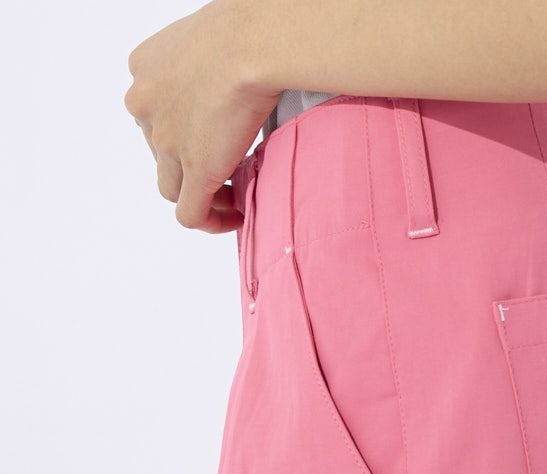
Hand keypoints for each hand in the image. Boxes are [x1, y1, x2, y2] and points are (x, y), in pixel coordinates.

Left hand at [124, 1, 280, 232]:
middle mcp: (145, 107)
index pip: (153, 114)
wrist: (250, 43)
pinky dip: (210, 222)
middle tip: (227, 166)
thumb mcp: (210, 37)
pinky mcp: (194, 171)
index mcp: (144, 70)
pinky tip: (234, 218)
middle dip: (190, 163)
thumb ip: (208, 63)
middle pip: (160, 151)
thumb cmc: (243, 27)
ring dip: (201, 194)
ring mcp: (167, 142)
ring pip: (172, 186)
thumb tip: (234, 75)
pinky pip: (191, 214)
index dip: (182, 132)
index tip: (212, 137)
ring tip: (233, 194)